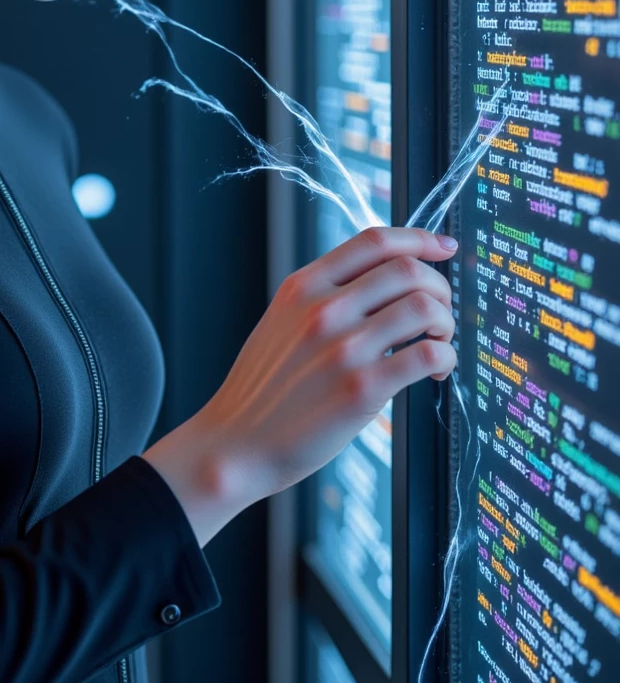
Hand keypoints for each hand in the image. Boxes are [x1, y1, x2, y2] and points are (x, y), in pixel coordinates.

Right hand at [144, 227, 456, 546]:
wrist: (236, 444)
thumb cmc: (262, 389)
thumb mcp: (280, 322)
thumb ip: (322, 297)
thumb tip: (381, 283)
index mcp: (303, 287)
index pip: (374, 241)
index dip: (420, 239)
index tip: (442, 248)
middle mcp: (323, 309)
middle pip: (408, 270)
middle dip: (439, 288)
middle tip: (440, 313)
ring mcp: (342, 348)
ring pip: (424, 308)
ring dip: (445, 323)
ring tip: (438, 343)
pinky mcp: (362, 389)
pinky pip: (428, 355)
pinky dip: (446, 358)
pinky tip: (435, 372)